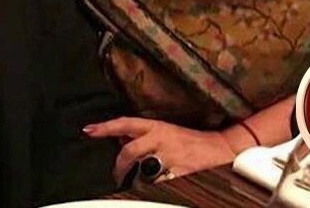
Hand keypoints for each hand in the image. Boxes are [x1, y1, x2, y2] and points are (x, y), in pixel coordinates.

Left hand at [83, 116, 240, 184]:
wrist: (220, 148)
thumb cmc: (190, 140)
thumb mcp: (165, 131)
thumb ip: (142, 133)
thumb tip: (120, 137)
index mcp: (157, 126)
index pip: (126, 123)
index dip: (106, 127)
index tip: (88, 130)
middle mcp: (161, 138)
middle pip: (129, 150)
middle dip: (119, 165)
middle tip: (116, 175)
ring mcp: (170, 156)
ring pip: (142, 167)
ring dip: (135, 176)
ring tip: (132, 182)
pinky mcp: (179, 171)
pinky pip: (158, 181)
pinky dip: (152, 184)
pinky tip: (152, 185)